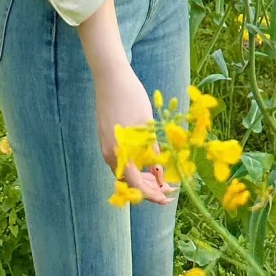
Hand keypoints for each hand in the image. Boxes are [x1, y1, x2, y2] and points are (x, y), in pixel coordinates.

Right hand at [94, 61, 177, 205]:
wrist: (110, 76)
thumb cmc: (131, 97)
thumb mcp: (146, 126)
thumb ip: (152, 151)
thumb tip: (159, 172)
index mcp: (118, 153)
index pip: (135, 184)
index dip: (152, 194)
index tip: (166, 198)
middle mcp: (109, 154)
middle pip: (129, 181)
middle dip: (149, 188)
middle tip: (169, 190)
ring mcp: (106, 146)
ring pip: (125, 171)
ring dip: (142, 177)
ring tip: (161, 179)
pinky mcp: (106, 138)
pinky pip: (122, 160)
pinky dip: (135, 166)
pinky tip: (147, 162)